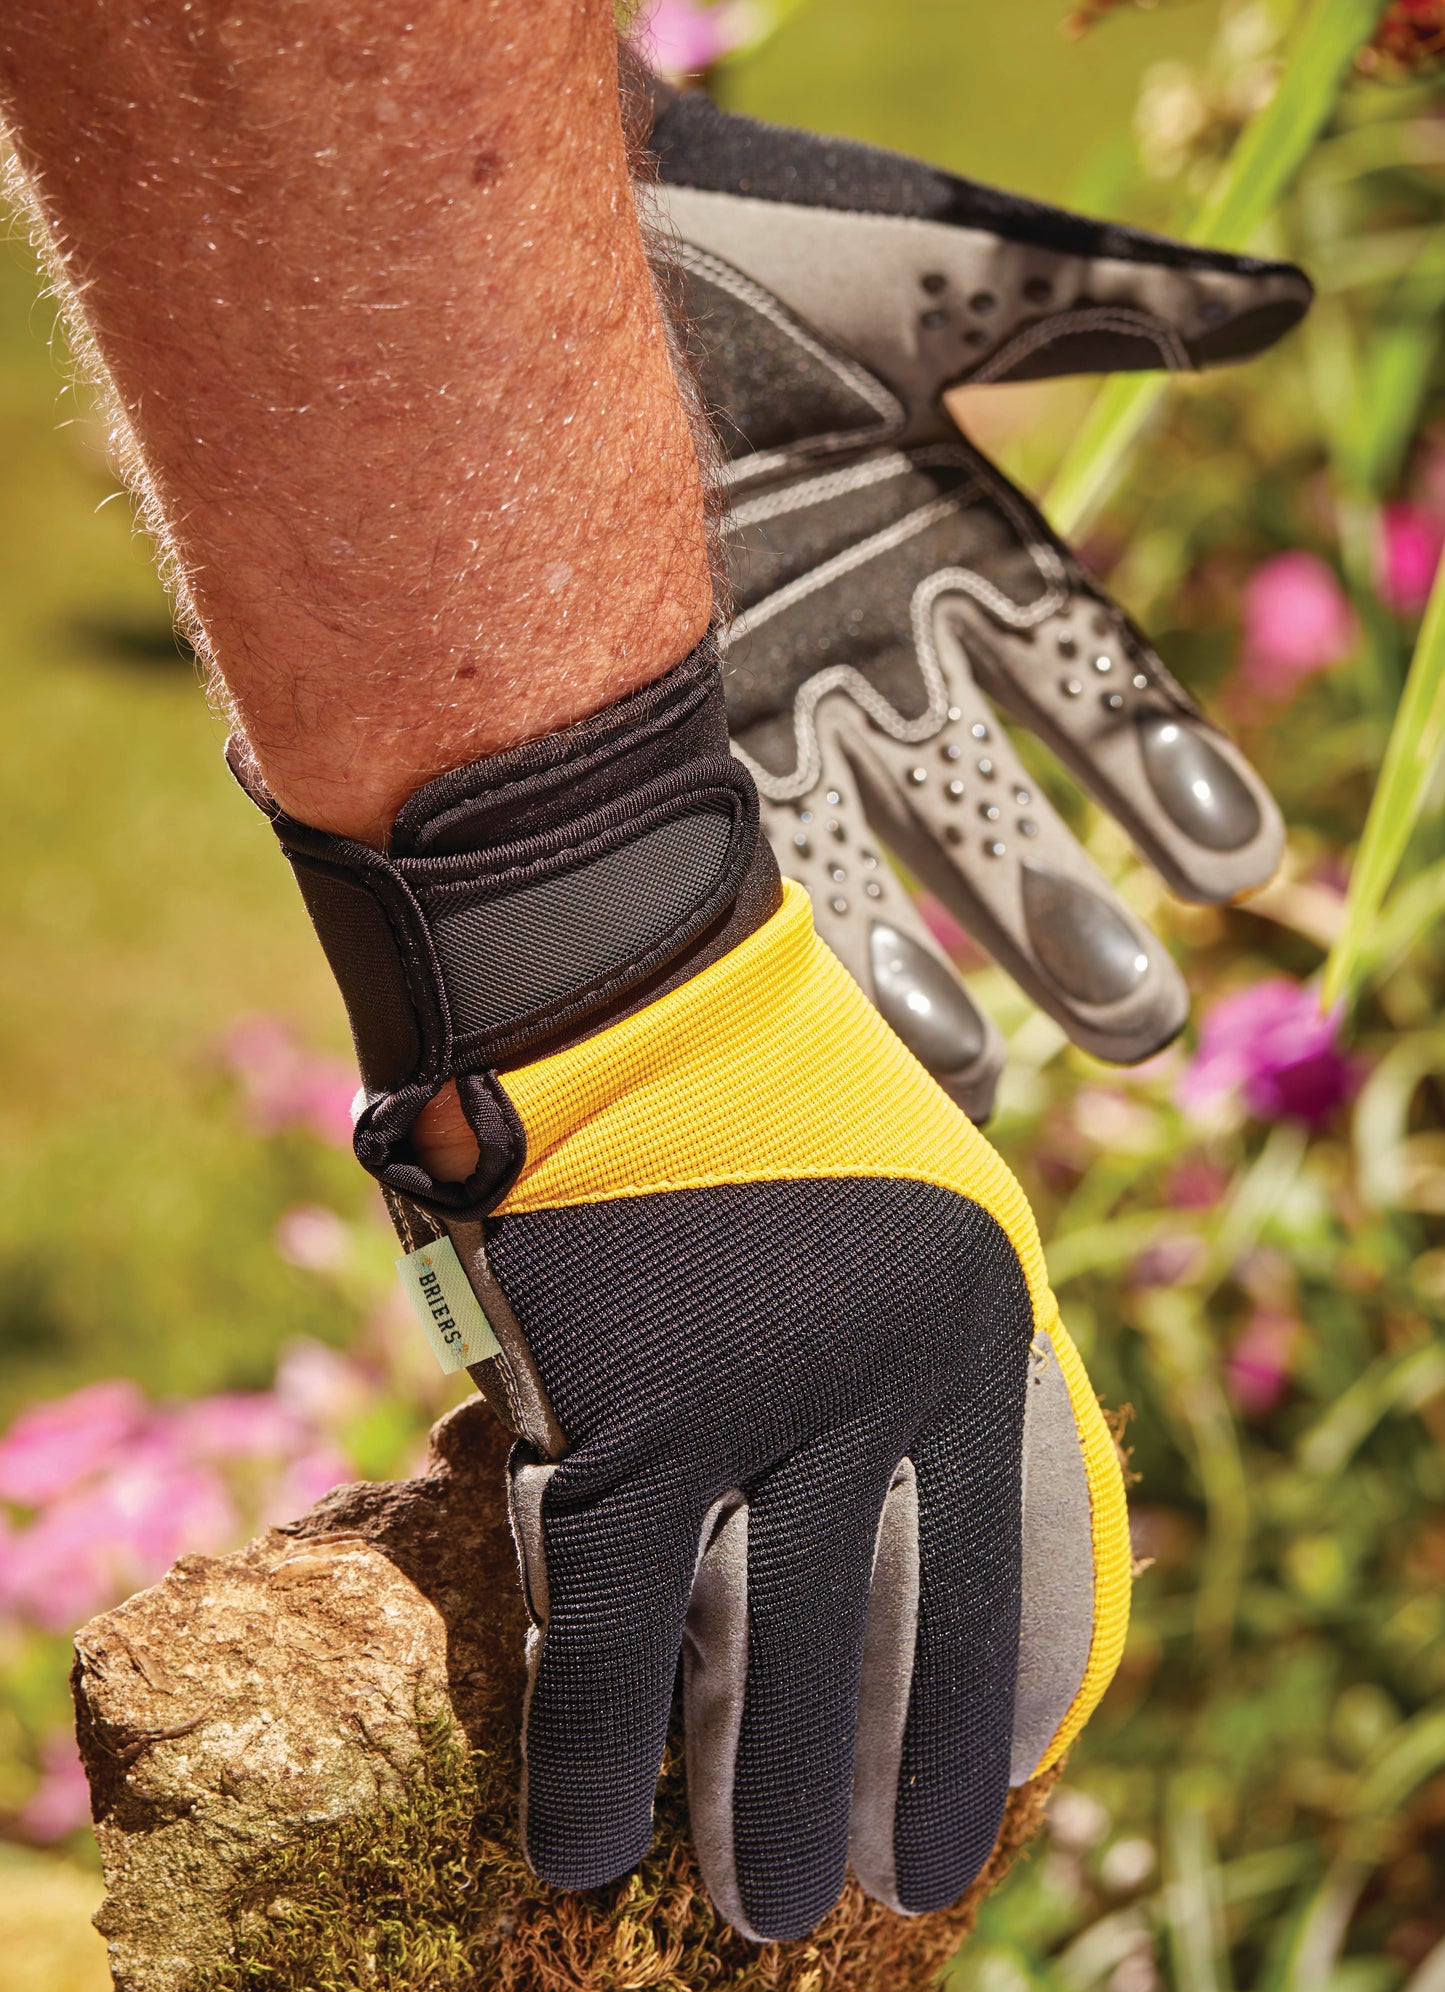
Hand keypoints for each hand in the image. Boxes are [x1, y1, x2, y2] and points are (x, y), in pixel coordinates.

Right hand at [490, 875, 1128, 1939]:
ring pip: (755, 1660)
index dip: (985, 1710)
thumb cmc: (758, 1074)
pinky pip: (603, 1629)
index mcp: (973, 1324)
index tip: (975, 1809)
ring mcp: (749, 1405)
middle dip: (878, 1786)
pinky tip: (583, 1848)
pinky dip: (592, 1753)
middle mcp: (882, 1381)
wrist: (617, 973)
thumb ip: (943, 1337)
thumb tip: (944, 1494)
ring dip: (751, 1802)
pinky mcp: (615, 1415)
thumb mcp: (923, 1191)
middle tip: (864, 1891)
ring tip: (756, 1905)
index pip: (1009, 1567)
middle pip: (888, 1637)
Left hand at [647, 85, 1308, 1116]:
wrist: (512, 269)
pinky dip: (771, 953)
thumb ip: (1100, 304)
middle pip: (983, 806)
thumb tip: (1277, 310)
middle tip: (1137, 1024)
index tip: (1234, 866)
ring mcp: (751, 701)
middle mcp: (860, 648)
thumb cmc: (734, 243)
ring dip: (921, 975)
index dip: (1157, 772)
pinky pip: (720, 863)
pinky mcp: (643, 736)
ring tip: (977, 1083)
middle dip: (1057, 913)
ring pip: (859, 865)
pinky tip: (813, 1041)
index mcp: (948, 546)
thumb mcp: (932, 276)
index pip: (1082, 684)